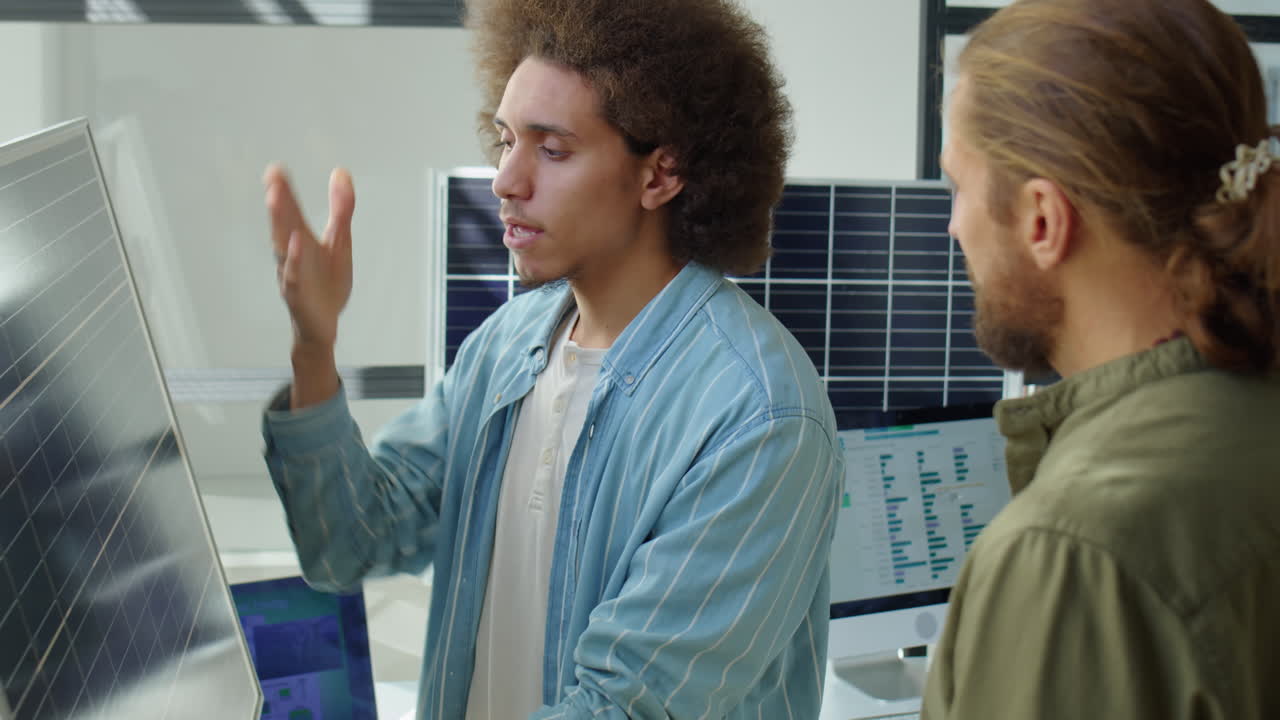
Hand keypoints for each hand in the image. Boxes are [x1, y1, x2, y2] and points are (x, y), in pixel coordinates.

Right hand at [264, 164, 354, 349]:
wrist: (323, 325)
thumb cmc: (327, 282)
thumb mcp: (339, 241)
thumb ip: (341, 209)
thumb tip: (341, 172)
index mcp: (301, 239)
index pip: (291, 211)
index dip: (284, 190)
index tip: (276, 168)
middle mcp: (292, 254)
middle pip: (284, 224)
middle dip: (279, 201)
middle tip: (273, 178)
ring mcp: (293, 273)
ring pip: (283, 247)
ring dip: (279, 224)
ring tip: (275, 200)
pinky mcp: (299, 294)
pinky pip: (294, 277)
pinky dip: (293, 261)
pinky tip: (295, 243)